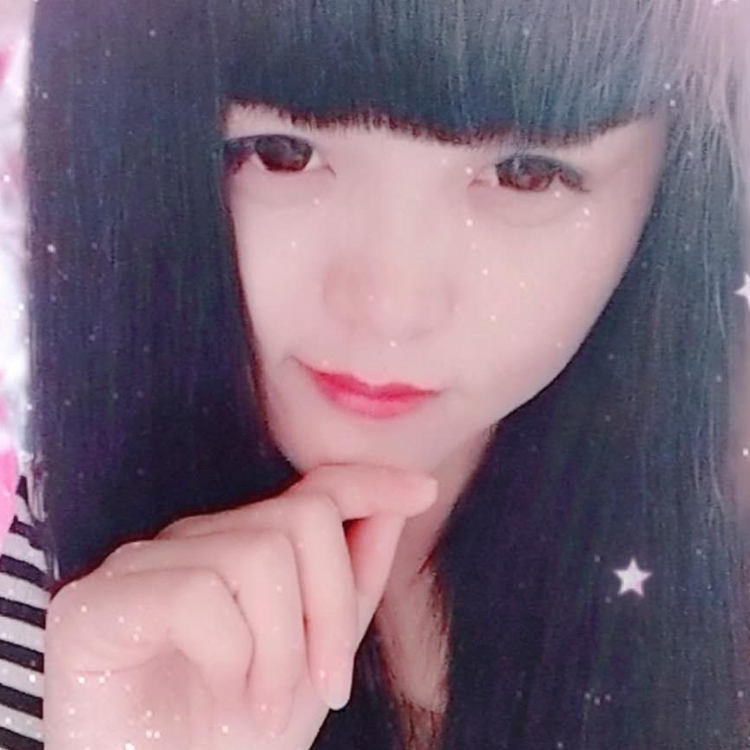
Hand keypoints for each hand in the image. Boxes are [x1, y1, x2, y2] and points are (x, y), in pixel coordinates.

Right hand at [45, 463, 438, 749]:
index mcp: (238, 548)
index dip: (370, 484)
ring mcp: (141, 563)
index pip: (313, 490)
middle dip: (332, 609)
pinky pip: (199, 595)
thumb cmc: (230, 734)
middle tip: (324, 685)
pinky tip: (221, 697)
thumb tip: (394, 508)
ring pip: (258, 556)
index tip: (422, 491)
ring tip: (261, 704)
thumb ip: (349, 584)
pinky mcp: (96, 601)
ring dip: (281, 650)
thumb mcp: (312, 660)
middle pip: (302, 519)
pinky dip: (231, 660)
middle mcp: (192, 541)